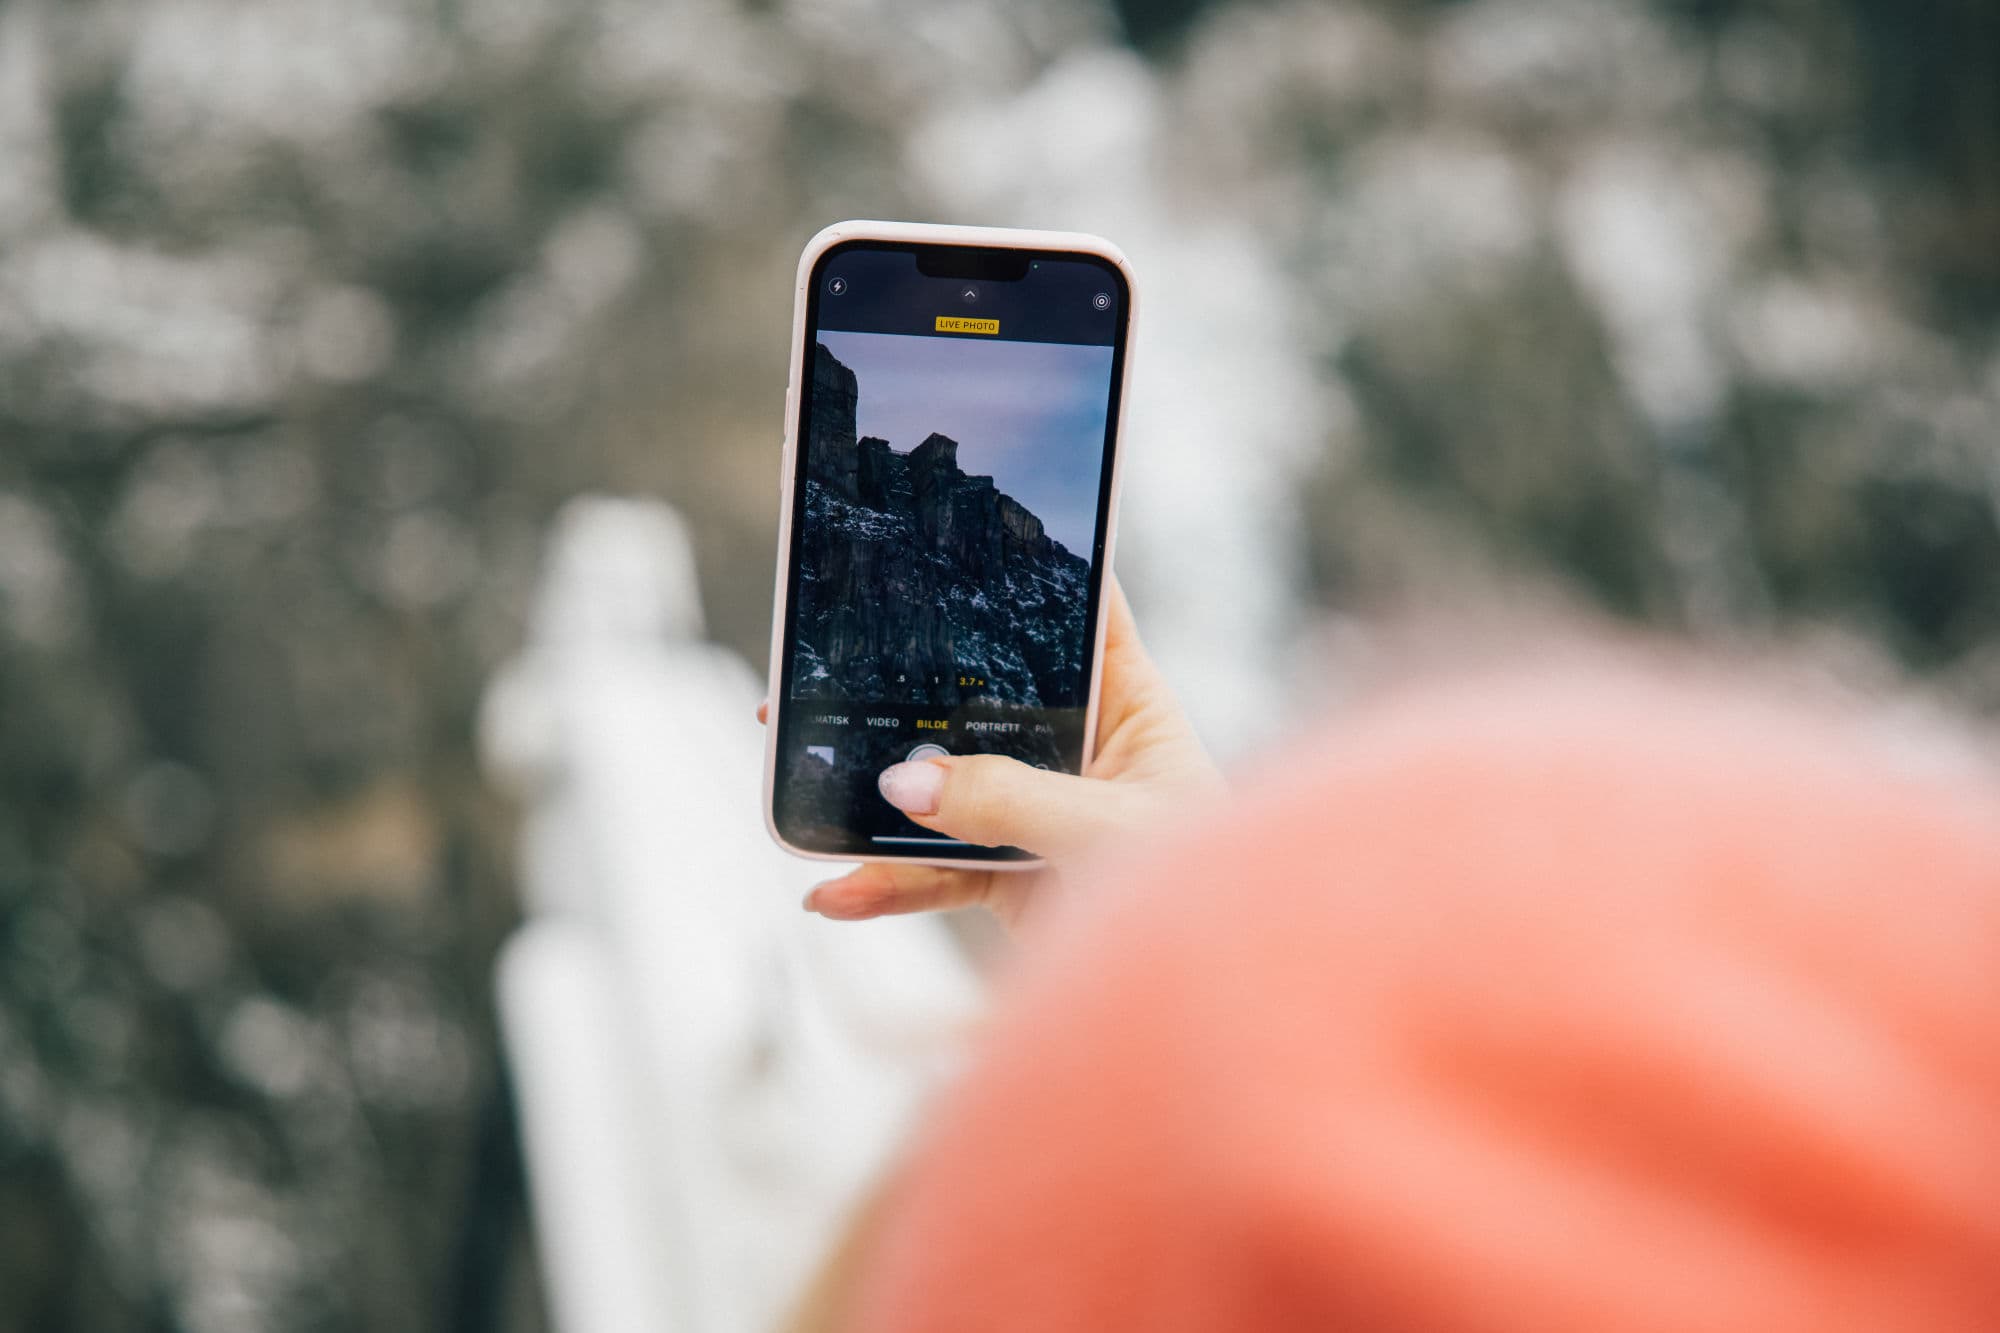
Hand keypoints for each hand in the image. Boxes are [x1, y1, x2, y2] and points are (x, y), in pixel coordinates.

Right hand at [759, 576, 1220, 929]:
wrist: (1206, 1000)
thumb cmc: (1200, 897)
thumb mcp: (1107, 833)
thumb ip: (1007, 801)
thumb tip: (903, 780)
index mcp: (1131, 707)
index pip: (1081, 615)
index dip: (1030, 569)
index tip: (959, 531)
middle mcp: (1081, 751)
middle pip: (979, 700)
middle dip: (902, 691)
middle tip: (820, 670)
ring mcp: (1039, 815)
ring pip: (942, 789)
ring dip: (870, 793)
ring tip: (792, 786)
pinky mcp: (1011, 881)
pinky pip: (933, 873)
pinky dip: (883, 884)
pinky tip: (834, 893)